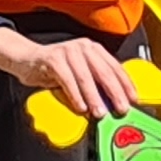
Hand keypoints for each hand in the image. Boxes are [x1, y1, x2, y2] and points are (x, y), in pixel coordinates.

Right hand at [0, 28, 135, 115]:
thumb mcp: (80, 73)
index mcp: (94, 50)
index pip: (116, 67)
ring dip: (95, 98)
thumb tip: (114, 102)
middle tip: (121, 109)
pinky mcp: (53, 59)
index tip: (133, 100)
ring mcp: (68, 51)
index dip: (126, 85)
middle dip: (115, 93)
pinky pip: (67, 80)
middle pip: (104, 72)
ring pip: (86, 77)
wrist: (27, 59)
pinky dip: (75, 95)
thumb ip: (96, 83)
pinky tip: (81, 107)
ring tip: (100, 113)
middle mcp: (84, 47)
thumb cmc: (55, 69)